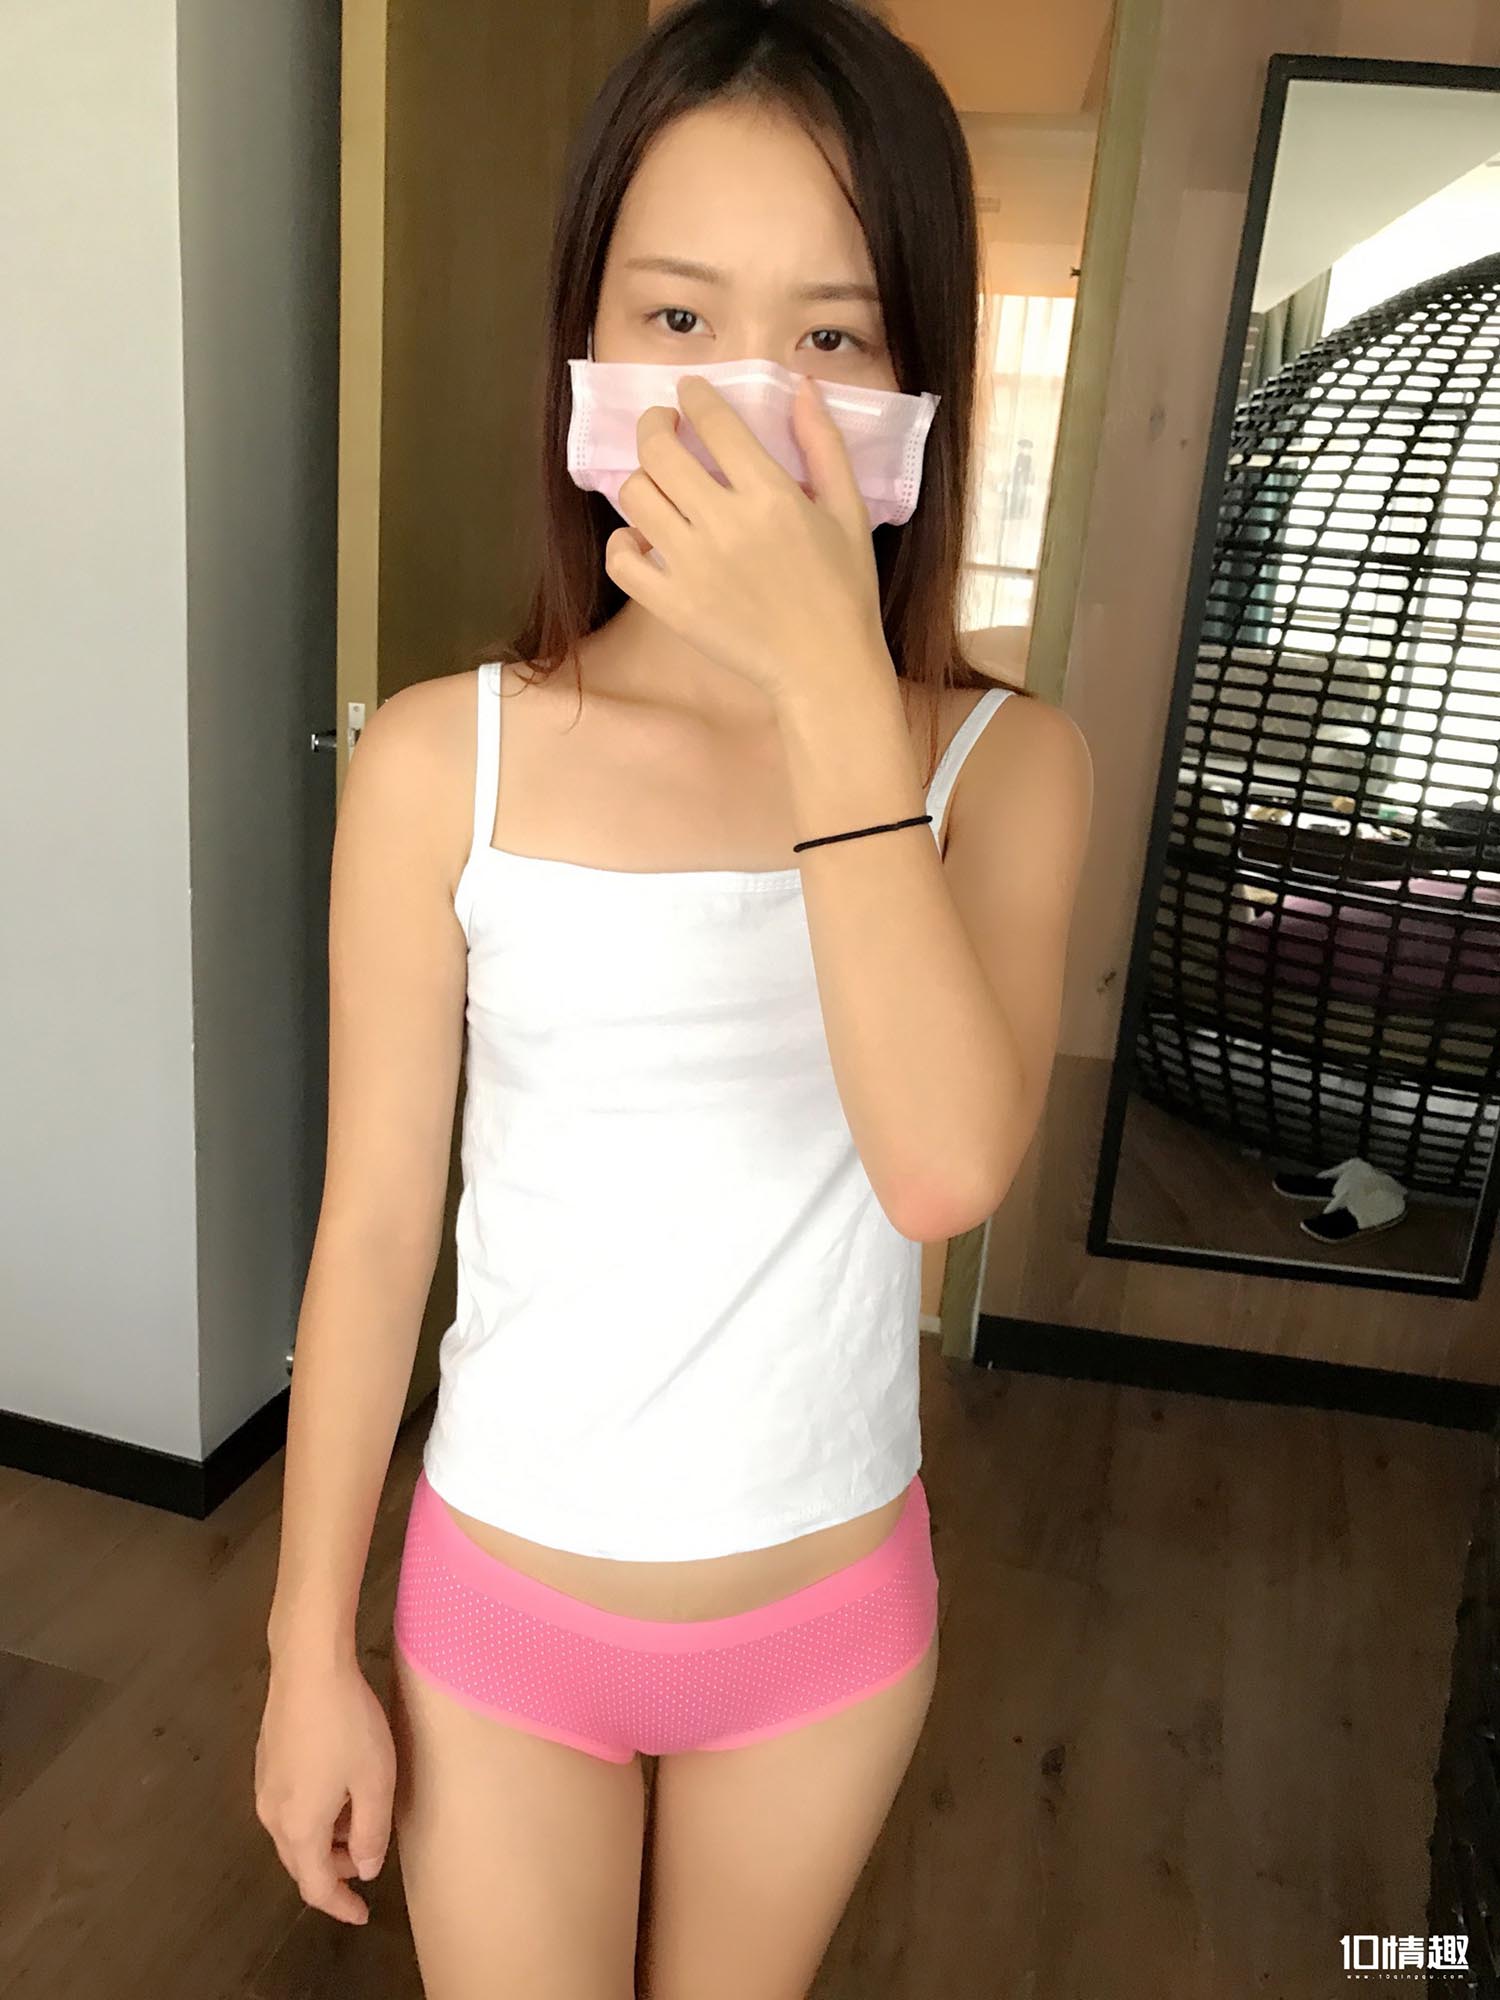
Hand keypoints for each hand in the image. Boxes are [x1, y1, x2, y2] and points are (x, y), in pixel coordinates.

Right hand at [255, 1654, 394, 1926]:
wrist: (308, 1666)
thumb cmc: (347, 1724)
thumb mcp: (374, 1781)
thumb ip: (370, 1833)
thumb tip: (363, 1868)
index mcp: (299, 1827)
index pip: (315, 1886)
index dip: (339, 1905)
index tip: (362, 1913)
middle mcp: (272, 1814)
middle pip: (300, 1861)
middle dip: (332, 1871)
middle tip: (366, 1862)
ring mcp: (264, 1785)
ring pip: (293, 1833)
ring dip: (324, 1840)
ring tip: (358, 1820)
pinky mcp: (265, 1760)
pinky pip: (288, 1806)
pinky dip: (312, 1815)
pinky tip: (337, 1790)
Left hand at [602, 372, 892, 707]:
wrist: (825, 667)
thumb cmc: (845, 589)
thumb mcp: (849, 510)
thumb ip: (823, 444)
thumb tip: (801, 386)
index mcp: (770, 494)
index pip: (713, 421)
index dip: (694, 395)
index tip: (690, 394)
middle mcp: (725, 524)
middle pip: (659, 451)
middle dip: (654, 425)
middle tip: (662, 426)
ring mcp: (693, 566)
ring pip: (635, 497)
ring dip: (641, 479)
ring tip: (658, 484)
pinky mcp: (673, 605)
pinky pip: (621, 559)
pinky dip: (622, 542)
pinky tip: (642, 537)